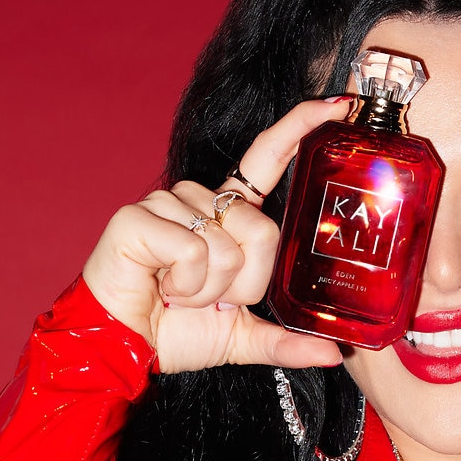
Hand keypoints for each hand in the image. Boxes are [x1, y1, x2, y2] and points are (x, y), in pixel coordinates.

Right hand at [82, 97, 352, 372]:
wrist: (124, 350)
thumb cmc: (174, 333)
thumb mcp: (242, 337)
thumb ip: (286, 341)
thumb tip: (334, 355)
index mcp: (225, 215)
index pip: (267, 159)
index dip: (298, 129)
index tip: (336, 105)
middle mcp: (199, 201)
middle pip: (262, 231)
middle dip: (244, 284)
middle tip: (210, 299)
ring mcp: (166, 203)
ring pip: (228, 246)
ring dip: (210, 288)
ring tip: (179, 293)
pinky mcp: (138, 217)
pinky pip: (192, 250)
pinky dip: (185, 284)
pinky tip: (162, 287)